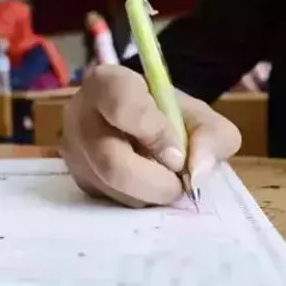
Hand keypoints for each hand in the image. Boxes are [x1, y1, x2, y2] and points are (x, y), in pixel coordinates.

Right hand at [60, 65, 241, 207]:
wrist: (141, 129)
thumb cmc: (168, 117)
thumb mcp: (200, 117)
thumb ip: (212, 136)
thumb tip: (197, 171)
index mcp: (107, 84)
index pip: (122, 106)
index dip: (155, 134)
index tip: (177, 153)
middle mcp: (79, 117)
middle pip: (111, 162)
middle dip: (155, 183)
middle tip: (178, 184)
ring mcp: (73, 152)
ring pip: (111, 189)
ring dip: (148, 196)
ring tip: (164, 182)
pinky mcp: (78, 181)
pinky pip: (108, 202)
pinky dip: (136, 201)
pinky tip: (146, 189)